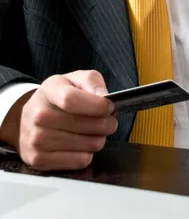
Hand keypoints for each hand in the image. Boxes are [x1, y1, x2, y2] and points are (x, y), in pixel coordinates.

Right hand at [2, 70, 117, 170]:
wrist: (27, 118)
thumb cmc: (56, 98)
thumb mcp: (74, 79)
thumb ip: (92, 81)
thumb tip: (103, 96)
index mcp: (50, 90)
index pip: (71, 100)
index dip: (97, 105)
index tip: (109, 107)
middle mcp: (39, 115)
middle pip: (84, 125)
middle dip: (106, 123)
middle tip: (109, 121)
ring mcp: (37, 140)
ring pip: (88, 144)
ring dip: (98, 139)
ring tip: (94, 132)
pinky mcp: (40, 160)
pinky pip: (80, 161)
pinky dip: (87, 154)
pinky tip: (82, 145)